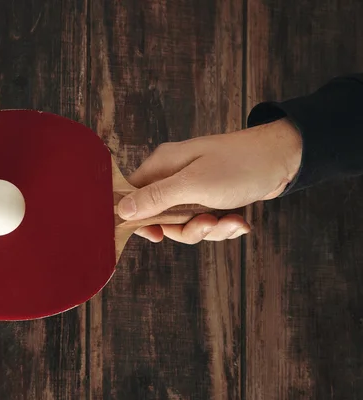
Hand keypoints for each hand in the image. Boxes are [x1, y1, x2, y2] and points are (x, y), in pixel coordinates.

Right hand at [117, 118, 301, 243]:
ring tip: (230, 221)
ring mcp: (192, 188)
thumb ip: (156, 198)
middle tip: (207, 224)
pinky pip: (203, 223)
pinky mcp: (209, 198)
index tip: (157, 234)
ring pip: (184, 225)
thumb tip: (121, 211)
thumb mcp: (194, 185)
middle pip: (159, 217)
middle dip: (186, 229)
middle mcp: (173, 176)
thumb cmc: (239, 165)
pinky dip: (222, 226)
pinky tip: (239, 220)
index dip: (138, 219)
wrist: (284, 159)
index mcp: (162, 165)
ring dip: (209, 230)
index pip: (131, 196)